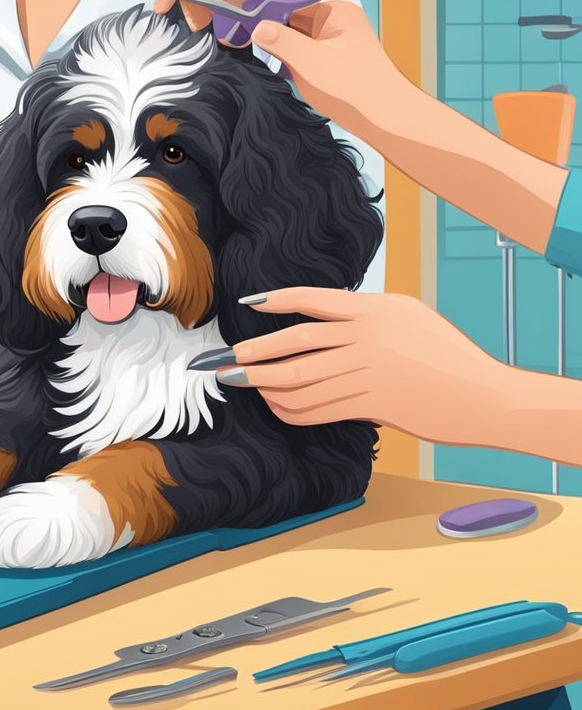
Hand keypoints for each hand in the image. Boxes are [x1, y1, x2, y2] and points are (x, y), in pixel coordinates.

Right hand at [153, 0, 404, 131]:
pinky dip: (228, 20)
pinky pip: (251, 12)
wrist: (382, 107)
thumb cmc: (360, 87)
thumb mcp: (319, 67)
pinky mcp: (291, 26)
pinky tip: (217, 35)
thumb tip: (253, 27)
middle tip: (169, 11)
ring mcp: (296, 7)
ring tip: (193, 27)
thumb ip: (285, 42)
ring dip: (212, 3)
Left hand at [216, 288, 507, 444]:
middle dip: (254, 353)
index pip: (313, 300)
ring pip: (301, 379)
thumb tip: (322, 325)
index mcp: (374, 309)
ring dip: (265, 384)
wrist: (483, 394)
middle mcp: (366, 337)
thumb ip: (365, 317)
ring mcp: (367, 372)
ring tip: (242, 384)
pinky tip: (275, 407)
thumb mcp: (408, 317)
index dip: (278, 301)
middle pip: (295, 344)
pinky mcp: (371, 404)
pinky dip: (291, 409)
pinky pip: (317, 408)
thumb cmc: (446, 354)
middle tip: (225, 360)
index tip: (248, 304)